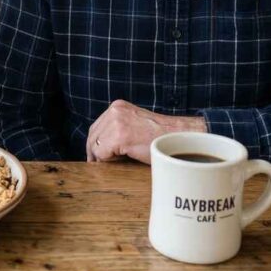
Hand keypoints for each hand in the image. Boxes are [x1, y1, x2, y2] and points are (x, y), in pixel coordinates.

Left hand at [86, 100, 206, 164]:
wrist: (178, 137)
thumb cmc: (159, 135)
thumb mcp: (134, 123)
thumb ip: (118, 127)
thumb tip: (100, 146)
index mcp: (118, 107)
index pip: (96, 127)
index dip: (96, 143)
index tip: (98, 156)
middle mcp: (115, 111)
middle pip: (93, 135)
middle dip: (95, 151)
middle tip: (100, 164)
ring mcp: (117, 123)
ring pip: (95, 146)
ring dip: (102, 157)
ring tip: (117, 161)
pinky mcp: (120, 137)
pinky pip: (101, 153)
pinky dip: (108, 160)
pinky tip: (122, 160)